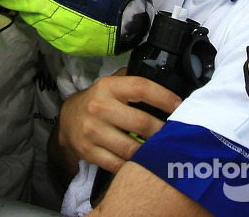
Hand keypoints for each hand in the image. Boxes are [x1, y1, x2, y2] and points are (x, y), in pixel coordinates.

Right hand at [56, 70, 180, 173]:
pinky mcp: (89, 152)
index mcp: (108, 87)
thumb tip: (170, 86)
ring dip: (151, 152)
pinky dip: (134, 165)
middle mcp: (99, 107)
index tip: (181, 107)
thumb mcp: (112, 85)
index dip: (165, 98)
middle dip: (163, 132)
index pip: (141, 88)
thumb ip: (134, 82)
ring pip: (132, 148)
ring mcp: (92, 131)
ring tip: (162, 150)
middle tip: (175, 135)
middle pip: (141, 123)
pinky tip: (142, 161)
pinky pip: (119, 164)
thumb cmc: (99, 102)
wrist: (67, 120)